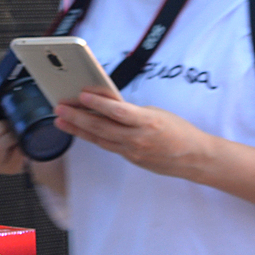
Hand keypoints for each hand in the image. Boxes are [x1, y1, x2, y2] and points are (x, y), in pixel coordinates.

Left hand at [53, 92, 209, 178]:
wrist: (194, 158)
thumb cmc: (178, 131)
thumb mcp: (157, 113)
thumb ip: (132, 112)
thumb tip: (107, 106)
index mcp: (148, 121)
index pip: (118, 111)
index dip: (98, 103)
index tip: (81, 94)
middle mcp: (138, 139)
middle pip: (102, 127)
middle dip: (78, 117)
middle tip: (59, 108)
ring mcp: (133, 152)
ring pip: (100, 139)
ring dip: (79, 129)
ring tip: (61, 120)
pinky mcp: (132, 159)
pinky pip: (108, 146)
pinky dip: (93, 137)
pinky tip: (81, 131)